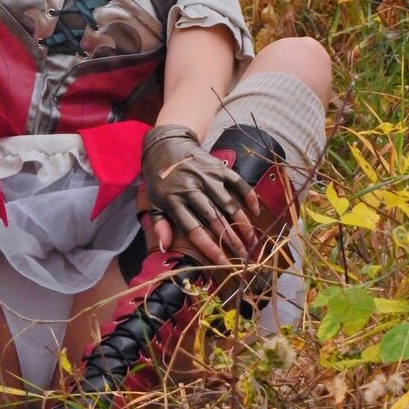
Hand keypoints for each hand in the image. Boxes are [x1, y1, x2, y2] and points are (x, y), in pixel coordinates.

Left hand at [142, 125, 260, 267]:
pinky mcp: (218, 166)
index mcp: (174, 200)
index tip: (223, 263)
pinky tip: (255, 211)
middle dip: (231, 240)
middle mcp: (191, 188)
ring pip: (228, 203)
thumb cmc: (160, 179)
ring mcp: (206, 176)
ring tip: (253, 240)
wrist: (166, 144)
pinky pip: (237, 182)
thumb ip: (160, 224)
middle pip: (214, 218)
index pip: (193, 229)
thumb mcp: (153, 201)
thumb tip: (164, 247)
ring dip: (243, 223)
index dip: (209, 247)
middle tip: (245, 257)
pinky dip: (248, 195)